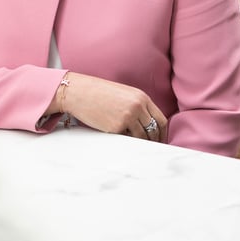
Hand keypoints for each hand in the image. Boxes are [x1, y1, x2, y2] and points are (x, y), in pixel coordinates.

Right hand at [52, 72, 167, 141]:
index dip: (161, 133)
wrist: (78, 92)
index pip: (161, 120)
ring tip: (132, 144)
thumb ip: (137, 106)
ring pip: (142, 137)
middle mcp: (138, 107)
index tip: (158, 140)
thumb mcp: (123, 94)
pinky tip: (119, 139)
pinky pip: (126, 139)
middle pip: (154, 130)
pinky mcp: (117, 127)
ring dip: (139, 143)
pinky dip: (125, 141)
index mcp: (141, 97)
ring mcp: (128, 117)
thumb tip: (147, 125)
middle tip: (149, 148)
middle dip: (153, 141)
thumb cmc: (97, 93)